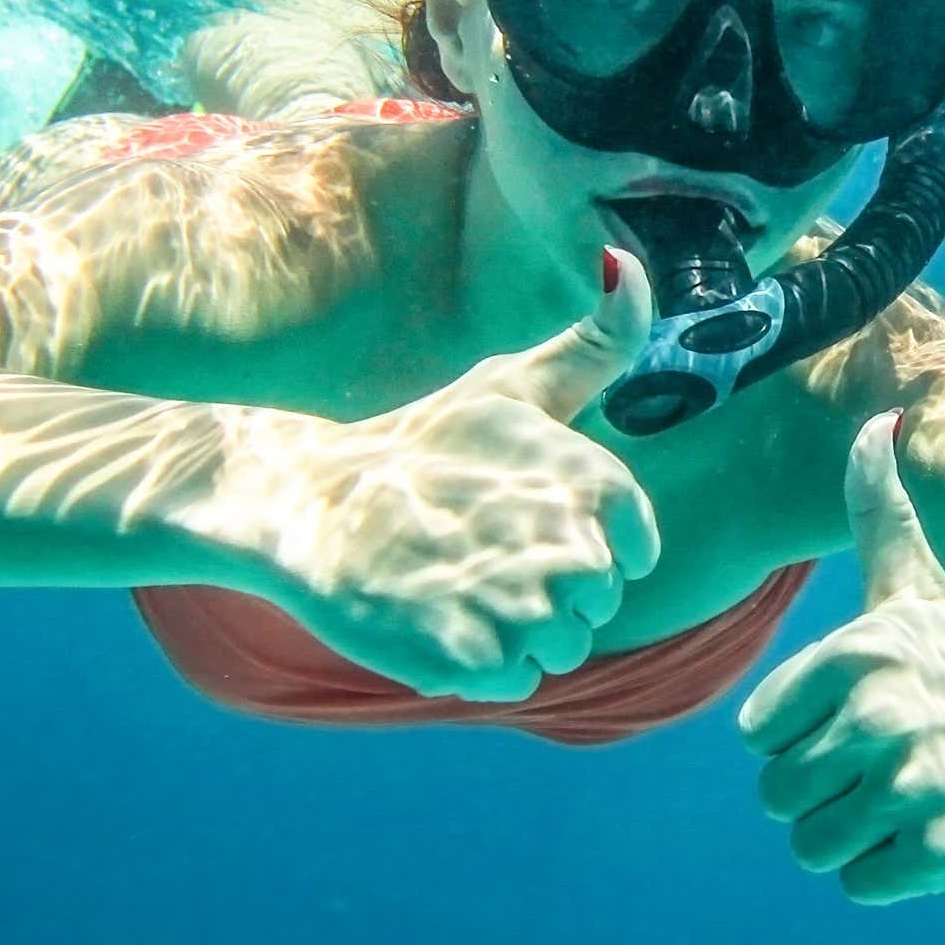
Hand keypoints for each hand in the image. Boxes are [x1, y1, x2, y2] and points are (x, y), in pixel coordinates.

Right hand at [177, 249, 660, 701]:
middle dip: (546, 590)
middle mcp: (570, 549)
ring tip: (456, 582)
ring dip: (515, 631)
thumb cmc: (422, 441)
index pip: (635, 551)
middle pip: (596, 606)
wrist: (310, 500)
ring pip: (560, 650)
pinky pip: (516, 682)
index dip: (585, 545)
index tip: (526, 522)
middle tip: (475, 549)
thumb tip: (632, 261)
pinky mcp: (473, 661)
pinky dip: (480, 665)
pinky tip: (437, 617)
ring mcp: (522, 609)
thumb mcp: (513, 384)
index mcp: (593, 483)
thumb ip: (594, 342)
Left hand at [739, 413, 944, 903]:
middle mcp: (883, 714)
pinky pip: (863, 882)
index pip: (761, 734)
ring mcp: (916, 784)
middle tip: (892, 769)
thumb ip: (880, 510)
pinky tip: (941, 831)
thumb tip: (873, 419)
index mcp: (858, 653)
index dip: (806, 738)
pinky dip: (896, 872)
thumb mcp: (920, 588)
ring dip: (856, 838)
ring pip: (813, 847)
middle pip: (780, 797)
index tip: (864, 721)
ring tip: (911, 801)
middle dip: (828, 795)